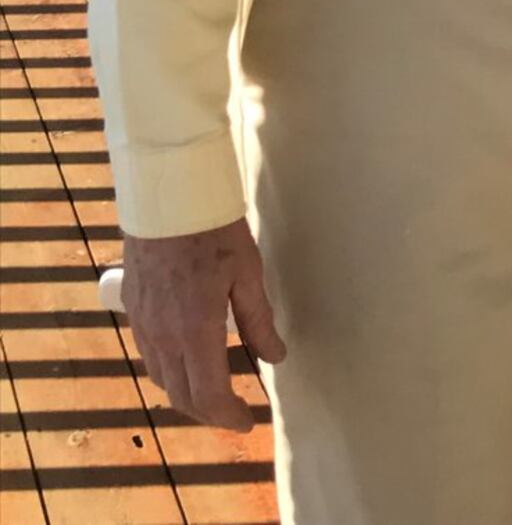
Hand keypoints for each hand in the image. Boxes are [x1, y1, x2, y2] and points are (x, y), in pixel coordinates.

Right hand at [121, 217, 284, 429]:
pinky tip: (186, 361)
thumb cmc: (213, 228)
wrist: (165, 195)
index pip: (208, 395)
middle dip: (209, 412)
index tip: (248, 421)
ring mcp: (143, 324)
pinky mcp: (132, 309)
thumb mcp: (247, 271)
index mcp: (195, 330)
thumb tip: (274, 356)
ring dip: (186, 395)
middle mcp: (163, 336)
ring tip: (214, 390)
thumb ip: (258, 319)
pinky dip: (169, 372)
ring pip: (161, 380)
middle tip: (235, 410)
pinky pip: (149, 357)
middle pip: (181, 396)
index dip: (229, 416)